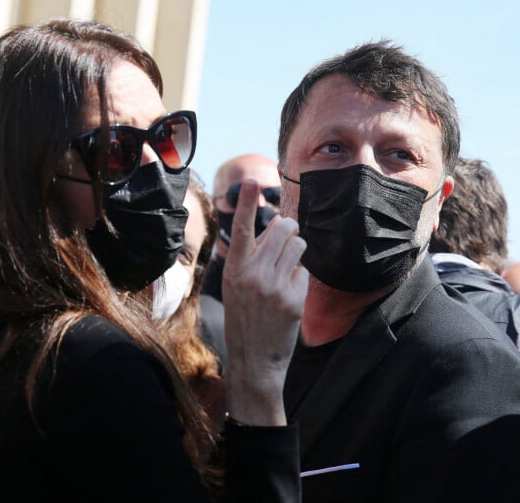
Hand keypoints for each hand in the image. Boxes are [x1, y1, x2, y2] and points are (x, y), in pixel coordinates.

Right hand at [222, 179, 307, 425]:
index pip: (242, 228)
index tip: (250, 181)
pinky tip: (290, 294)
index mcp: (234, 269)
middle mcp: (253, 274)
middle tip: (288, 235)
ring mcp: (274, 286)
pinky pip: (305, 271)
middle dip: (290, 228)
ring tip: (287, 267)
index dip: (246, 203)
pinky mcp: (293, 298)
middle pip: (283, 229)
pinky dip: (300, 277)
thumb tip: (275, 226)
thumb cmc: (244, 318)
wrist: (254, 359)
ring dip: (297, 250)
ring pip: (298, 245)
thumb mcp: (235, 286)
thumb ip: (250, 257)